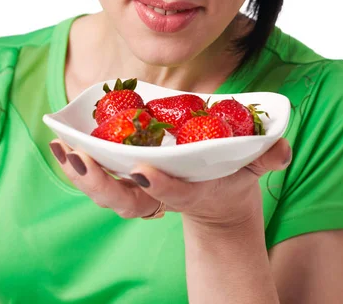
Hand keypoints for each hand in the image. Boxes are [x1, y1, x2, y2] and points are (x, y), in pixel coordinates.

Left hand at [49, 138, 291, 227]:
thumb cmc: (232, 174)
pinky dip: (78, 162)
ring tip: (64, 148)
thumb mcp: (254, 165)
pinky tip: (62, 141)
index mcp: (191, 193)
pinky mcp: (127, 176)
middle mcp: (160, 194)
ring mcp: (141, 188)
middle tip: (82, 161)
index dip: (159, 186)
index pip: (174, 195)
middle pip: (127, 201)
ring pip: (108, 192)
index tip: (143, 172)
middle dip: (103, 185)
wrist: (215, 193)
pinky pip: (100, 174)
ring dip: (83, 173)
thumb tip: (280, 148)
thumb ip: (268, 156)